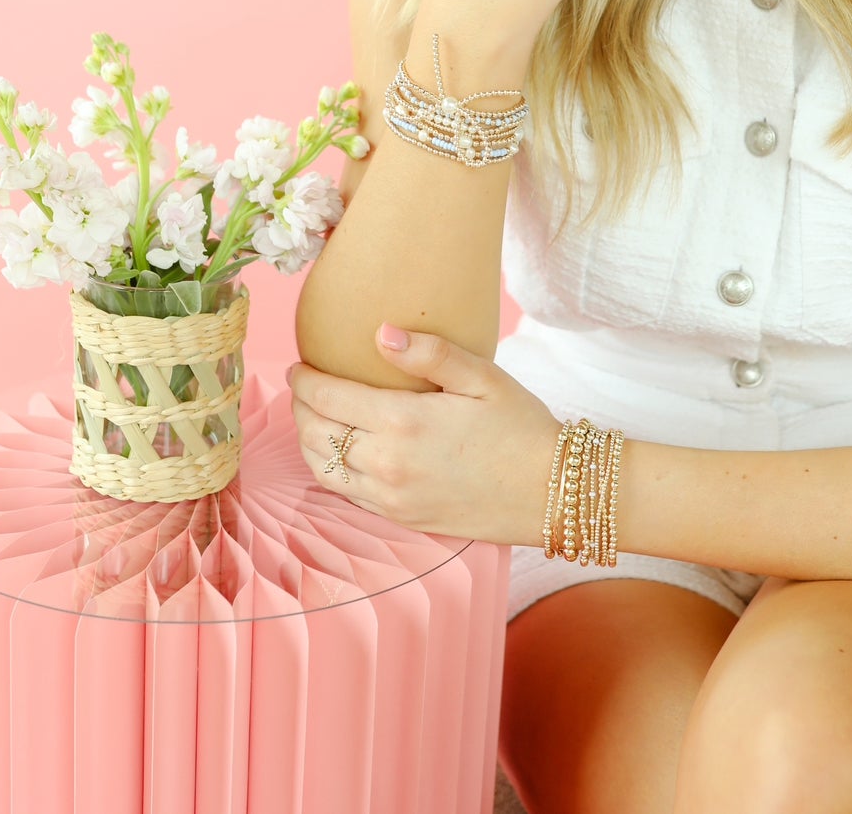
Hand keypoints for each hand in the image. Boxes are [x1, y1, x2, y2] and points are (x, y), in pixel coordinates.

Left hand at [288, 325, 560, 544]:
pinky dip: (330, 470)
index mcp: (402, 423)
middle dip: (300, 407)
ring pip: (323, 468)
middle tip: (302, 387)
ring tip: (313, 417)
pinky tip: (340, 453)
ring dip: (309, 440)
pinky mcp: (401, 518)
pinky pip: (346, 494)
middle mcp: (387, 464)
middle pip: (316, 434)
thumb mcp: (481, 377)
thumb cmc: (520, 427)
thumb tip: (380, 333)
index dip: (305, 380)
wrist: (551, 494)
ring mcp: (391, 497)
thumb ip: (429, 353)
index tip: (299, 365)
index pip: (328, 398)